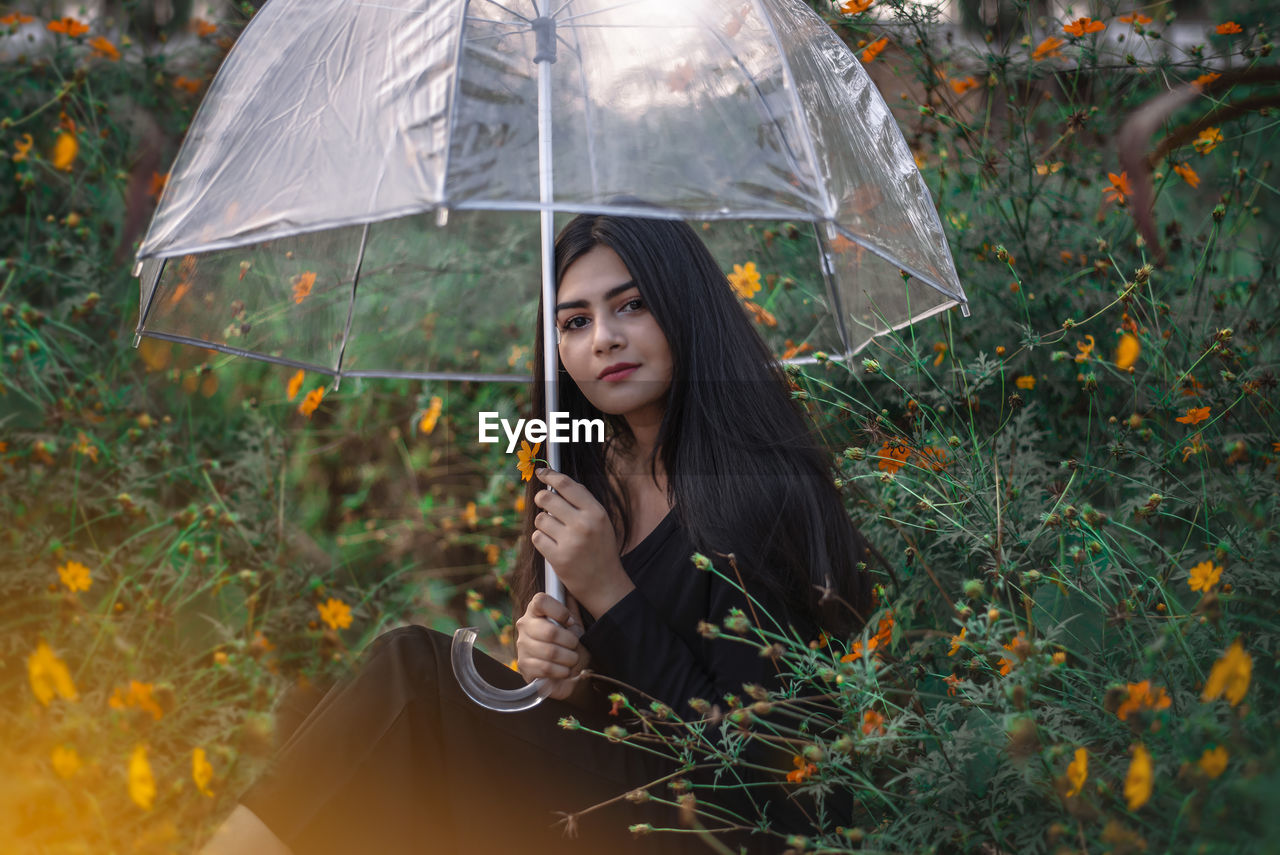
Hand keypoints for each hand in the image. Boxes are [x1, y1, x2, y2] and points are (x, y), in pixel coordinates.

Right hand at [515, 592, 589, 700]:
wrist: (568, 673)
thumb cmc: (570, 645)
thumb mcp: (575, 625)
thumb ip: (572, 607)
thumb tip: (573, 587)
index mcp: (536, 610)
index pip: (541, 600)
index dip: (559, 611)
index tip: (570, 622)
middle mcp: (525, 625)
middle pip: (550, 631)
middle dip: (571, 642)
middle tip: (575, 646)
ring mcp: (522, 646)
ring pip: (551, 652)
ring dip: (569, 658)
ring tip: (572, 659)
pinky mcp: (523, 665)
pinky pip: (546, 668)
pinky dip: (562, 671)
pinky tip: (564, 670)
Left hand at [531, 468, 635, 615]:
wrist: (605, 584)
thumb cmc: (600, 550)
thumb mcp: (601, 522)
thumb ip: (583, 503)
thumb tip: (556, 483)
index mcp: (596, 512)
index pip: (567, 484)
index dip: (550, 475)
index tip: (541, 472)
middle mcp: (584, 524)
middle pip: (547, 498)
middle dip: (541, 499)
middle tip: (543, 503)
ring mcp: (570, 542)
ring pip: (540, 519)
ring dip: (543, 523)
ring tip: (554, 531)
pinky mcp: (558, 558)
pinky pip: (537, 538)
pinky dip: (540, 539)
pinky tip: (551, 545)